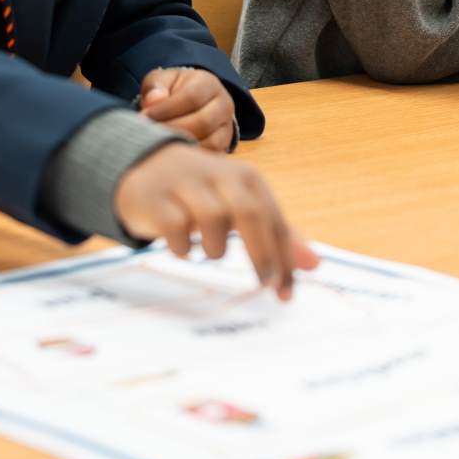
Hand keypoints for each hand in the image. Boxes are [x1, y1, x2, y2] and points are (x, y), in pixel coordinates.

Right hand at [114, 143, 319, 299]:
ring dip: (215, 248)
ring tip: (209, 250)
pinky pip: (176, 229)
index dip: (284, 258)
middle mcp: (220, 175)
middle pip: (249, 213)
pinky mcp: (156, 198)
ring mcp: (186, 184)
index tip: (285, 294)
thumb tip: (314, 265)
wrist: (143, 164)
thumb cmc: (203, 192)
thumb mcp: (242, 205)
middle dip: (260, 254)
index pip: (274, 220)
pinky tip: (182, 247)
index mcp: (247, 178)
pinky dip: (183, 246)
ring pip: (213, 220)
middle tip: (263, 285)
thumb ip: (277, 234)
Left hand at [140, 68, 235, 150]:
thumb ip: (156, 87)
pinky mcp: (224, 147)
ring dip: (181, 145)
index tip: (144, 117)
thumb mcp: (162, 81)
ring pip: (210, 142)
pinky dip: (190, 157)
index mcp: (208, 84)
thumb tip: (152, 101)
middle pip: (202, 122)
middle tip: (149, 135)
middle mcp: (224, 105)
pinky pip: (210, 156)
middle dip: (172, 130)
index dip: (166, 110)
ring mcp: (226, 128)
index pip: (191, 97)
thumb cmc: (173, 91)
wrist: (191, 103)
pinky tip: (170, 154)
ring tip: (158, 145)